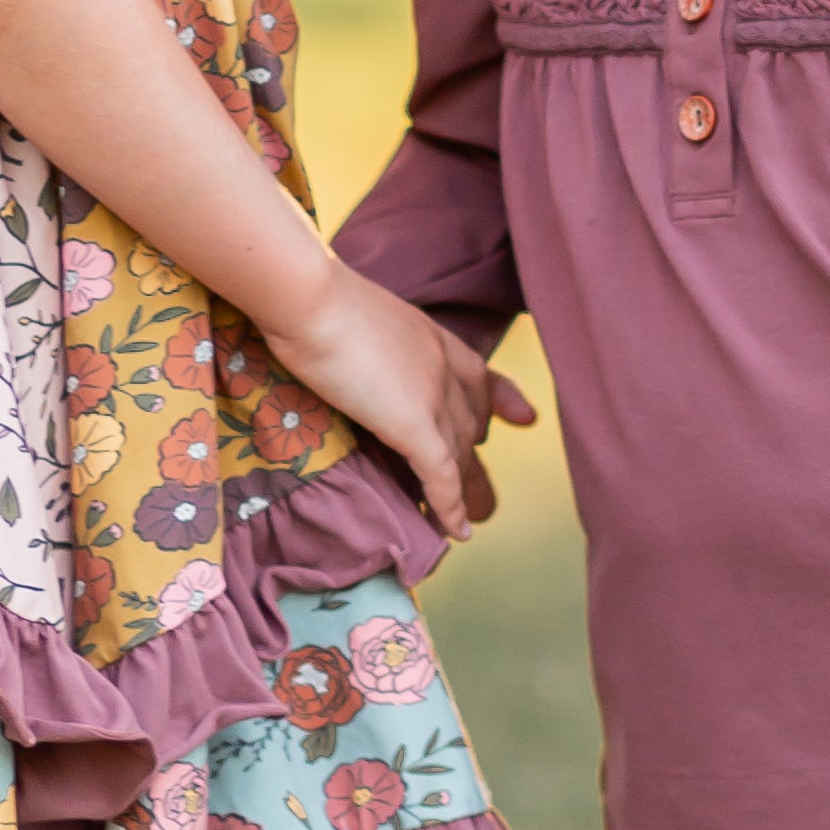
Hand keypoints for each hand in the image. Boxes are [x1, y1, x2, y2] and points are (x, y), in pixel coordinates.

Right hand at [271, 264, 535, 541]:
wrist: (309, 298)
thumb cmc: (312, 298)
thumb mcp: (352, 314)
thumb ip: (366, 337)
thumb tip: (347, 345)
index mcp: (432, 336)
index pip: (478, 374)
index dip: (500, 400)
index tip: (520, 417)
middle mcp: (445, 365)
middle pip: (471, 421)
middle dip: (477, 458)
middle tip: (483, 492)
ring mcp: (434, 394)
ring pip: (460, 451)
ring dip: (466, 489)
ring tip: (472, 518)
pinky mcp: (414, 423)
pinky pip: (442, 475)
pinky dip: (450, 506)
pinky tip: (457, 531)